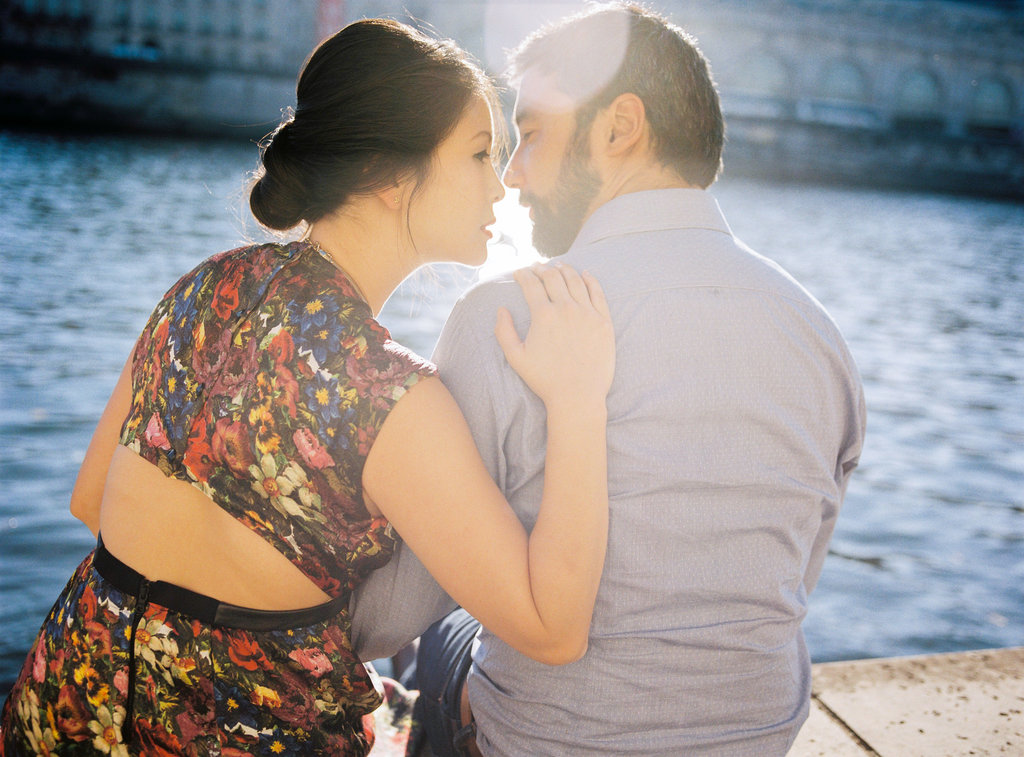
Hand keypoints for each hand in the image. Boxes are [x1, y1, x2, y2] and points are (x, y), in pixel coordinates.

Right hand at [495, 262, 614, 406]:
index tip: (519, 273)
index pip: (531, 284)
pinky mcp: (604, 321)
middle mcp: (566, 308)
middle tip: (537, 267)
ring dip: (565, 269)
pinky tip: (585, 274)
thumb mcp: (515, 358)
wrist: (578, 396)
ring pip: (576, 281)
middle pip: (553, 277)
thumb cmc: (545, 380)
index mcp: (543, 315)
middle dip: (542, 268)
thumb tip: (501, 309)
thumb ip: (503, 331)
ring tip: (559, 266)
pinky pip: (598, 293)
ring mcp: (588, 313)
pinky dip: (591, 280)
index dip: (523, 274)